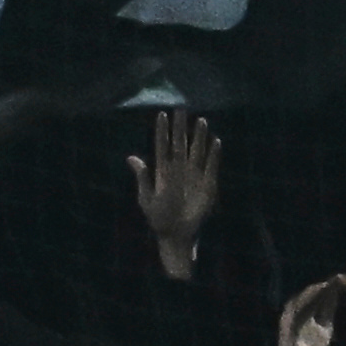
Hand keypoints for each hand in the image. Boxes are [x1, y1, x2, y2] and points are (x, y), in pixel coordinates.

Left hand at [131, 106, 222, 273]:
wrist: (177, 236)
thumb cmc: (159, 219)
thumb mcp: (147, 198)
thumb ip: (143, 177)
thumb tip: (131, 157)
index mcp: (164, 172)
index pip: (163, 146)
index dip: (162, 131)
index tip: (162, 115)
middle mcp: (180, 169)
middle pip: (181, 143)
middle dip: (180, 127)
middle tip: (181, 109)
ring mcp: (194, 175)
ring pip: (197, 151)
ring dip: (199, 137)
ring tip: (200, 121)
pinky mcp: (208, 184)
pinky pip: (212, 165)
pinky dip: (214, 154)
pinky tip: (215, 141)